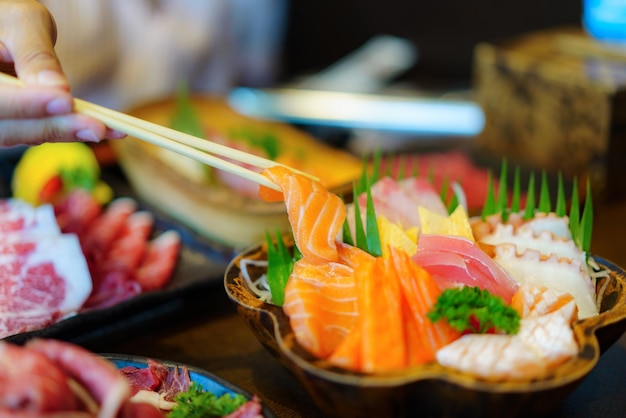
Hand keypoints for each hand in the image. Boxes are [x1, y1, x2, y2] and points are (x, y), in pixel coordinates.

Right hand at [0, 0, 124, 146]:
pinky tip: (100, 128)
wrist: (2, 31)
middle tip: (96, 126)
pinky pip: (34, 133)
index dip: (27, 104)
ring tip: (106, 128)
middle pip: (7, 128)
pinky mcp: (11, 126)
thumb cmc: (7, 19)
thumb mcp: (22, 22)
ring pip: (22, 136)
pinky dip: (66, 131)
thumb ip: (36, 55)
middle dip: (54, 126)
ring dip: (66, 133)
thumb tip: (57, 89)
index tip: (64, 100)